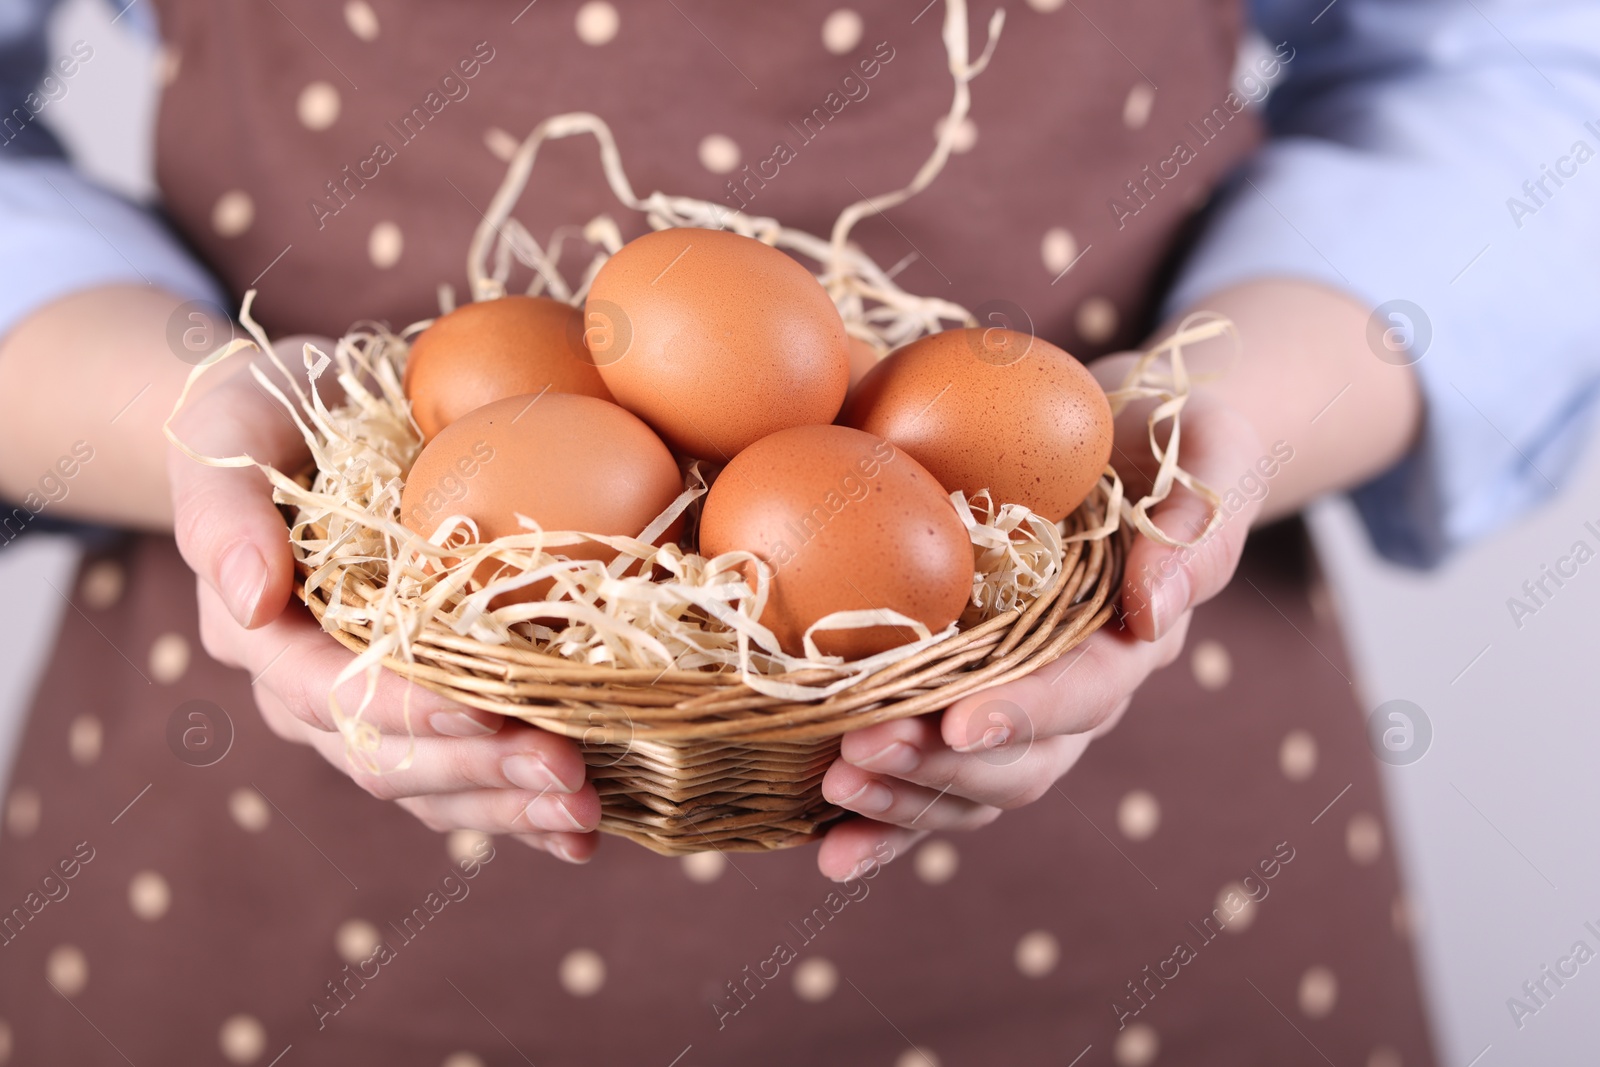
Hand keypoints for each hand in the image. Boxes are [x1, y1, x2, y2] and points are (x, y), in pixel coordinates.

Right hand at [168, 335, 600, 861]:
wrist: (308, 416)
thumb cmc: (272, 411)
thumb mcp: (232, 429)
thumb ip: (222, 509)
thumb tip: (250, 597)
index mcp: (261, 633)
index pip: (330, 693)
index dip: (406, 711)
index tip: (484, 711)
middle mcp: (306, 688)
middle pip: (390, 757)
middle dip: (480, 771)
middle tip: (568, 772)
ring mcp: (363, 708)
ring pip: (432, 783)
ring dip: (510, 806)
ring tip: (585, 813)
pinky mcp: (419, 706)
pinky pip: (463, 775)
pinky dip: (520, 808)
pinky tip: (581, 832)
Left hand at [815, 376, 1267, 880]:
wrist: (1122, 449)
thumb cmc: (1168, 439)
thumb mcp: (1210, 454)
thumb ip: (1196, 526)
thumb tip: (1155, 609)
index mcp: (1132, 640)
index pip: (1085, 692)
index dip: (1025, 713)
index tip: (961, 722)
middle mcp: (1081, 694)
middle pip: (1021, 762)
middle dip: (939, 767)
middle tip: (857, 751)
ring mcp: (1025, 710)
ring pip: (973, 786)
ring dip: (903, 798)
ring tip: (833, 786)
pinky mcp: (972, 708)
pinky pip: (935, 779)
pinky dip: (885, 820)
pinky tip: (829, 847)